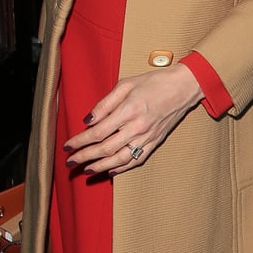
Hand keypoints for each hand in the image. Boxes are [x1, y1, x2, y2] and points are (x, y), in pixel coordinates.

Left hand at [63, 63, 203, 175]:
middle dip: (84, 157)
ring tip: (86, 170)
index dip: (80, 141)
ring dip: (100, 167)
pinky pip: (137, 160)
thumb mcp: (127, 83)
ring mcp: (148, 136)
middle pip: (105, 149)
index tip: (68, 145)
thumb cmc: (155, 81)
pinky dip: (122, 168)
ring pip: (120, 159)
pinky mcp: (156, 141)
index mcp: (129, 110)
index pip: (98, 132)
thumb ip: (105, 102)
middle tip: (70, 162)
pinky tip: (110, 171)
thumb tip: (88, 120)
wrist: (185, 86)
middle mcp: (138, 127)